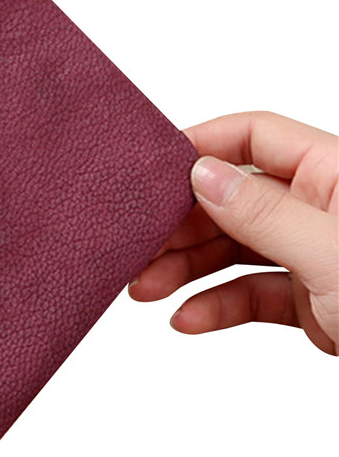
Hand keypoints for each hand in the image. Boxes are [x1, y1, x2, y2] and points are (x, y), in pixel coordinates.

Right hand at [129, 111, 337, 353]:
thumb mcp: (331, 251)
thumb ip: (263, 213)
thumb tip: (203, 175)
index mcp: (334, 174)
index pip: (256, 138)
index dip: (201, 146)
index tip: (151, 171)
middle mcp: (318, 209)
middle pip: (231, 200)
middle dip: (180, 225)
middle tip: (137, 249)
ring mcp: (310, 255)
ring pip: (232, 250)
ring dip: (184, 269)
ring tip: (145, 290)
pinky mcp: (306, 300)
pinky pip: (248, 295)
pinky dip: (214, 307)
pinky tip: (187, 319)